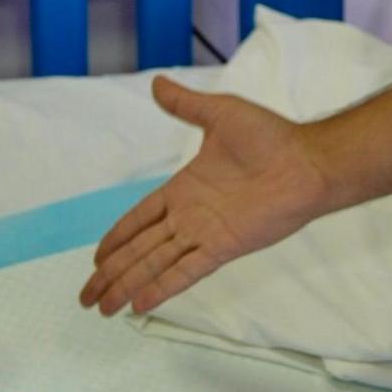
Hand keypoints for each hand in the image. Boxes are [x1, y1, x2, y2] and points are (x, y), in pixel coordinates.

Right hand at [78, 75, 338, 315]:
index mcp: (184, 188)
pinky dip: (161, 287)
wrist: (306, 161)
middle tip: (85, 297)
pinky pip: (185, 271)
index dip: (117, 238)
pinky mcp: (223, 247)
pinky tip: (138, 304)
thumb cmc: (270, 137)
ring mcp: (205, 234)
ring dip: (127, 285)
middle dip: (111, 272)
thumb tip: (156, 83)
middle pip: (140, 249)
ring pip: (155, 264)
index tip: (96, 257)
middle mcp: (190, 217)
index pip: (139, 219)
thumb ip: (185, 106)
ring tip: (101, 307)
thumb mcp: (220, 114)